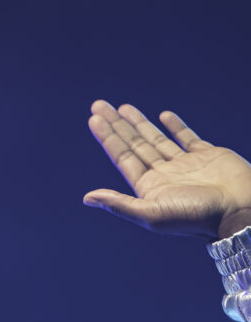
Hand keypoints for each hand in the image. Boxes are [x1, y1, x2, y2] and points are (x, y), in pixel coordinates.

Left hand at [83, 100, 250, 239]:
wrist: (240, 209)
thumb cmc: (196, 216)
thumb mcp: (152, 214)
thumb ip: (119, 204)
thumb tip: (86, 198)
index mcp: (149, 188)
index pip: (122, 157)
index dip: (108, 138)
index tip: (94, 119)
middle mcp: (164, 175)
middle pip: (134, 145)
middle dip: (117, 125)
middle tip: (99, 105)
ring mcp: (185, 165)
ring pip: (157, 139)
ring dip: (139, 123)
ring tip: (123, 107)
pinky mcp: (208, 156)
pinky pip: (187, 138)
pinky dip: (176, 126)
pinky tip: (162, 116)